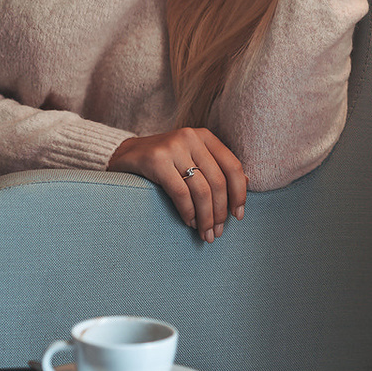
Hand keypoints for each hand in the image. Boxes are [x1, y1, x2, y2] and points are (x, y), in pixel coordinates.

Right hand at [106, 128, 246, 241]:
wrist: (124, 155)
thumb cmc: (164, 162)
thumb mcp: (192, 158)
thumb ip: (215, 167)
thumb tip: (247, 182)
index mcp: (205, 136)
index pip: (232, 166)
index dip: (239, 194)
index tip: (238, 216)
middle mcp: (191, 137)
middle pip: (217, 182)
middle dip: (220, 212)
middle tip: (217, 232)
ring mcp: (173, 147)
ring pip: (201, 190)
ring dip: (205, 217)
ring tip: (205, 233)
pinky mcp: (155, 160)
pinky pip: (180, 193)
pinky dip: (188, 212)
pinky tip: (189, 222)